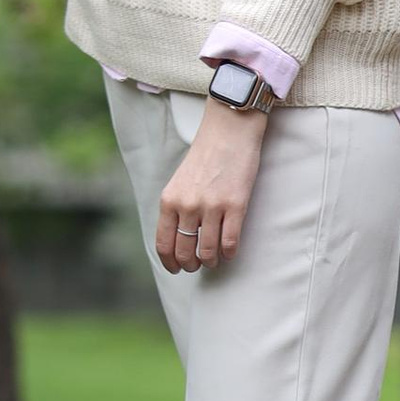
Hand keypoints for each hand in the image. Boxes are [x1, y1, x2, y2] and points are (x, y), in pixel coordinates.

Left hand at [155, 100, 268, 273]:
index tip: (177, 269)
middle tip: (197, 265)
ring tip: (215, 259)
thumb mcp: (179, 182)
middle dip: (191, 265)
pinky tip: (230, 252)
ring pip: (208, 251)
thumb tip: (178, 240)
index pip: (164, 244)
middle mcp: (188, 205)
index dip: (170, 263)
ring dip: (211, 261)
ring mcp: (212, 206)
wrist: (229, 131)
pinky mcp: (235, 205)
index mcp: (169, 200)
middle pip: (185, 252)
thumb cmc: (205, 156)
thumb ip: (176, 208)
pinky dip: (229, 253)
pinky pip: (230, 242)